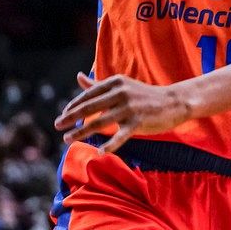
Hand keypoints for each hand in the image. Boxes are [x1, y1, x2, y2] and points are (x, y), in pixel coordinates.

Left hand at [54, 72, 191, 153]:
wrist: (174, 102)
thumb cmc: (144, 96)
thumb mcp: (121, 86)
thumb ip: (97, 84)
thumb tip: (78, 77)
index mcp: (115, 82)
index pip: (88, 95)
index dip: (73, 106)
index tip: (63, 116)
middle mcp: (121, 92)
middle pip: (90, 107)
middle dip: (70, 117)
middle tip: (57, 126)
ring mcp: (130, 107)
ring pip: (100, 122)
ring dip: (81, 132)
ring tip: (67, 139)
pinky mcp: (138, 122)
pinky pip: (120, 136)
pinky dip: (109, 145)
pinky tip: (99, 152)